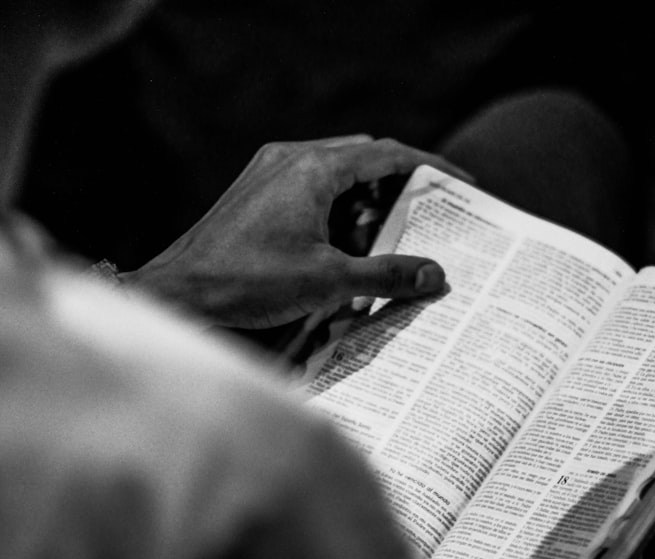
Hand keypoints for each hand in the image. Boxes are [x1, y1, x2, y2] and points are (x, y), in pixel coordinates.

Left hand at [121, 136, 470, 328]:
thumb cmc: (246, 283)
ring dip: (368, 202)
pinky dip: (339, 209)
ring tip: (391, 240)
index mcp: (313, 168)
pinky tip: (348, 246)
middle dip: (401, 186)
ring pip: (338, 173)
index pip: (388, 154)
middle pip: (365, 157)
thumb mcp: (328, 282)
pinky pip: (313, 187)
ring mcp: (271, 172)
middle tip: (431, 215)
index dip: (431, 168)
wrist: (178, 295)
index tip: (462, 184)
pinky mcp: (258, 191)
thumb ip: (388, 274)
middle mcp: (291, 158)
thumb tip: (436, 276)